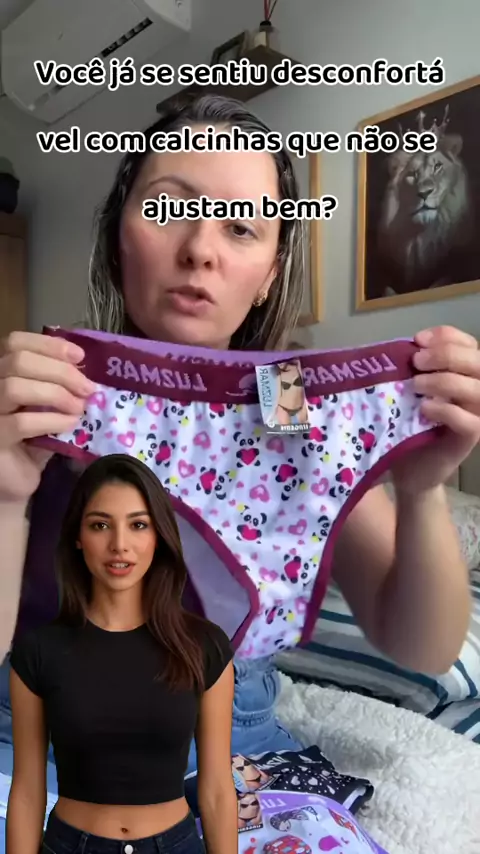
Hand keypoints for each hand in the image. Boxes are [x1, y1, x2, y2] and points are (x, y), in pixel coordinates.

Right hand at [0, 331, 96, 502]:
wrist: (17, 480)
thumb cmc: (32, 440)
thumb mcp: (47, 407)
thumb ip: (58, 385)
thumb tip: (88, 369)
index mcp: (1, 372)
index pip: (15, 342)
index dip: (48, 345)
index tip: (79, 356)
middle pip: (18, 361)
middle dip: (60, 371)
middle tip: (87, 387)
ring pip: (14, 387)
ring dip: (56, 394)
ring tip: (79, 406)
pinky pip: (21, 422)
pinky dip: (51, 419)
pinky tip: (70, 423)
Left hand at [391, 325, 479, 494]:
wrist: (410, 467)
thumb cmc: (409, 424)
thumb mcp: (410, 390)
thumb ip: (415, 368)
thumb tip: (409, 347)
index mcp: (465, 373)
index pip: (468, 342)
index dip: (446, 336)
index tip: (417, 341)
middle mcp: (477, 390)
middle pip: (477, 361)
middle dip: (446, 354)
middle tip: (417, 362)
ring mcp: (478, 414)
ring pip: (477, 389)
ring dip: (445, 381)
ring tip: (416, 386)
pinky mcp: (471, 438)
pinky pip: (469, 421)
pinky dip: (447, 410)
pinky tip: (425, 409)